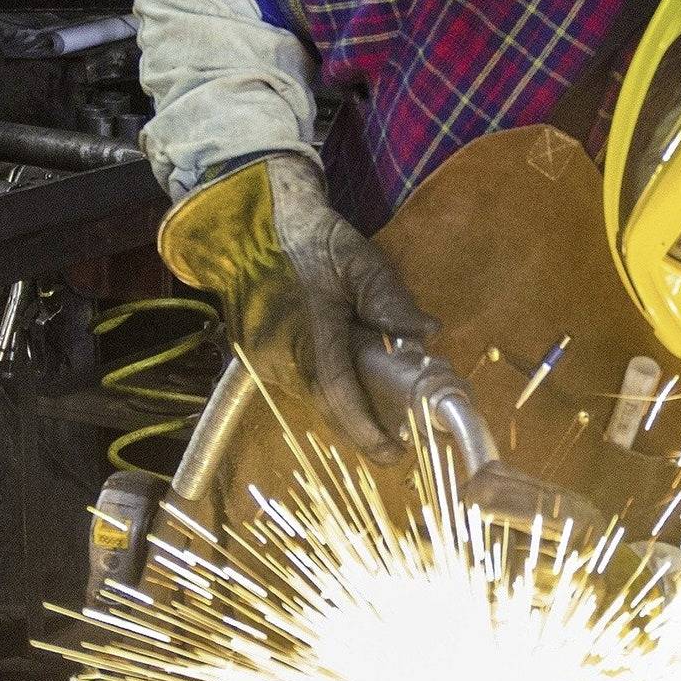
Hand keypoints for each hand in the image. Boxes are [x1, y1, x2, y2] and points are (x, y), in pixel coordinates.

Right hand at [272, 157, 435, 461]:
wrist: (251, 226)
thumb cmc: (313, 239)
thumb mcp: (360, 260)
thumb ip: (391, 299)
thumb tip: (429, 334)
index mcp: (311, 330)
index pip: (339, 394)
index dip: (366, 430)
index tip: (395, 454)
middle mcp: (280, 353)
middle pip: (327, 407)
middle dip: (363, 427)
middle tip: (399, 438)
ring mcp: (263, 359)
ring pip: (312, 399)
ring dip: (345, 409)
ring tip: (381, 413)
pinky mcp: (256, 358)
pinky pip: (299, 386)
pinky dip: (327, 391)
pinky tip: (350, 387)